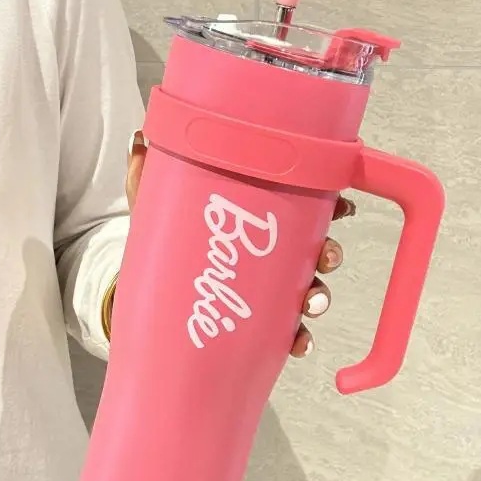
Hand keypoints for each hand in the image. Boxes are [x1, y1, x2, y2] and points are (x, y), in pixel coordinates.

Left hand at [126, 132, 354, 357]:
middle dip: (329, 251)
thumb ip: (147, 173)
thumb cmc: (164, 238)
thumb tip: (139, 137)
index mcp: (257, 216)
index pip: (305, 203)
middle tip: (326, 256)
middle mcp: (271, 251)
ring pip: (309, 288)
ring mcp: (268, 288)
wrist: (146, 291)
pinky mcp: (259, 321)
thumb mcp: (153, 205)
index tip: (341, 205)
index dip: (330, 202)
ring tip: (311, 303)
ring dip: (319, 295)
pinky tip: (298, 344)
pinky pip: (288, 331)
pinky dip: (299, 338)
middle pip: (316, 247)